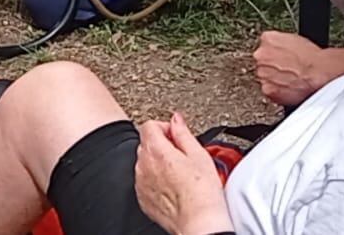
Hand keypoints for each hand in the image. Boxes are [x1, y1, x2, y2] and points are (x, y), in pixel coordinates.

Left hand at [135, 113, 232, 234]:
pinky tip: (173, 186)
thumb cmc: (202, 193)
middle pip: (146, 143)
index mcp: (157, 151)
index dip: (165, 127)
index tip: (176, 135)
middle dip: (162, 144)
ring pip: (144, 162)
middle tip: (181, 154)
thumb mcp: (199, 155)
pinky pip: (144, 181)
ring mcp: (141, 183)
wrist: (199, 223)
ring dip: (158, 162)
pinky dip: (155, 180)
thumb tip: (176, 119)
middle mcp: (144, 166)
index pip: (149, 126)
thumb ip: (183, 132)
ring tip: (179, 173)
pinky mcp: (142, 198)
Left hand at [252, 30, 343, 106]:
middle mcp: (261, 55)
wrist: (319, 73)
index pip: (264, 46)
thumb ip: (280, 43)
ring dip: (275, 79)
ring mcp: (263, 73)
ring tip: (291, 79)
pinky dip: (278, 92)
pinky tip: (290, 88)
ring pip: (266, 77)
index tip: (281, 58)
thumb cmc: (312, 57)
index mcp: (267, 39)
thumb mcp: (295, 39)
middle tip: (287, 70)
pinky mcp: (268, 90)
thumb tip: (279, 48)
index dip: (275, 53)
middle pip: (263, 62)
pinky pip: (270, 91)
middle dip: (273, 67)